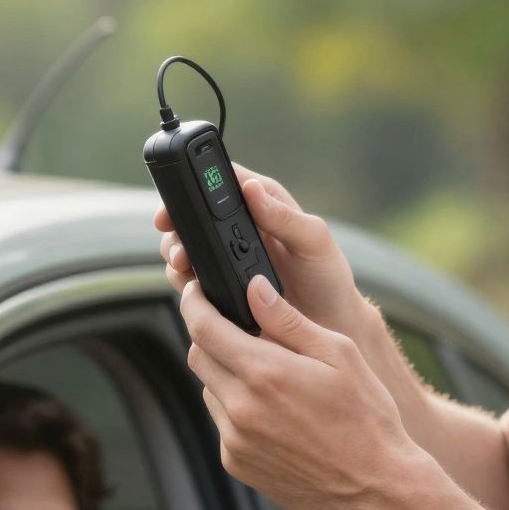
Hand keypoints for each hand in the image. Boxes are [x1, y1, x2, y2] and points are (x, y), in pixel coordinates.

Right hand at [154, 167, 367, 340]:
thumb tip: (252, 188)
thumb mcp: (314, 241)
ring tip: (184, 267)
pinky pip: (194, 282)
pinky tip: (195, 290)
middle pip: (193, 216)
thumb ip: (284, 216)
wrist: (330, 327)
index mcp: (264, 206)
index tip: (179, 197)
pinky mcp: (222, 289)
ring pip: (187, 249)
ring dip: (178, 257)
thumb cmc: (328, 280)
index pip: (222, 182)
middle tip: (180, 244)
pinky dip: (187, 284)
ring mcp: (229, 260)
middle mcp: (242, 230)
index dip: (195, 183)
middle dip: (178, 227)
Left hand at [178, 271, 419, 509]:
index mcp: (265, 373)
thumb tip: (254, 288)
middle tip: (242, 332)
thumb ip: (289, 320)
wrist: (375, 488)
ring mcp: (235, 440)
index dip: (194, 301)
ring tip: (271, 381)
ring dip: (227, 376)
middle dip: (211, 336)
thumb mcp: (339, 354)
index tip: (197, 291)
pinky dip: (238, 411)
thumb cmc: (367, 417)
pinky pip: (223, 425)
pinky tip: (276, 415)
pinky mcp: (237, 464)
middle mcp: (241, 408)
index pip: (202, 326)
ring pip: (209, 390)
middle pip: (198, 356)